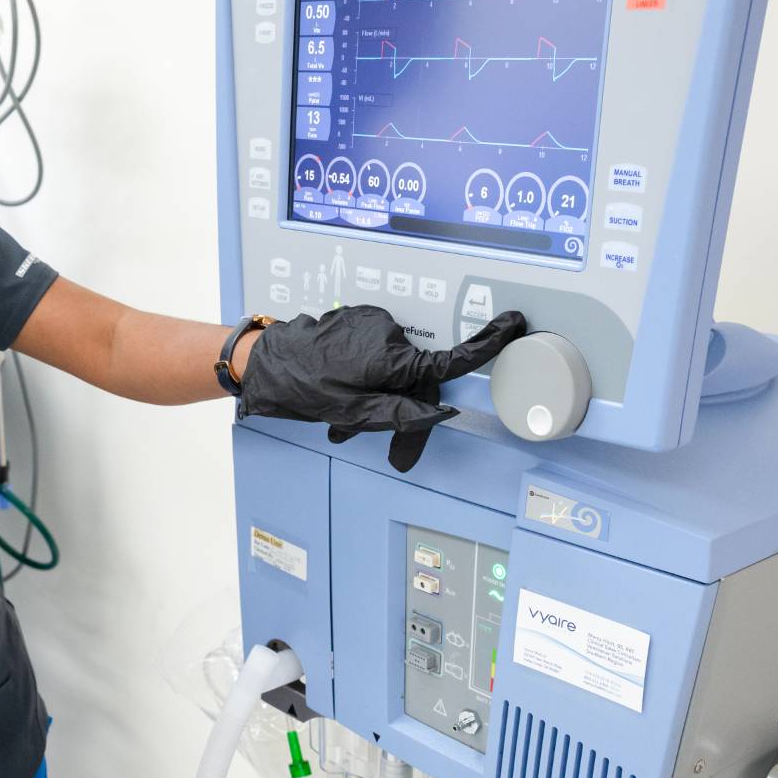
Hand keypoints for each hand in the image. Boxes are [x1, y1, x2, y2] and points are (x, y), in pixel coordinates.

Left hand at [236, 307, 525, 471]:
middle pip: (419, 378)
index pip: (449, 359)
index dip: (487, 345)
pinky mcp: (358, 323)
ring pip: (396, 371)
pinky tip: (345, 398)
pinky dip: (370, 379)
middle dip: (408, 412)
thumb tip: (439, 414)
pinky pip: (378, 356)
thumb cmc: (300, 386)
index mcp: (391, 357)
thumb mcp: (351, 412)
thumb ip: (398, 414)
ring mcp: (372, 325)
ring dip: (383, 397)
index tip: (513, 325)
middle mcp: (387, 335)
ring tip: (348, 424)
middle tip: (396, 454)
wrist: (264, 362)